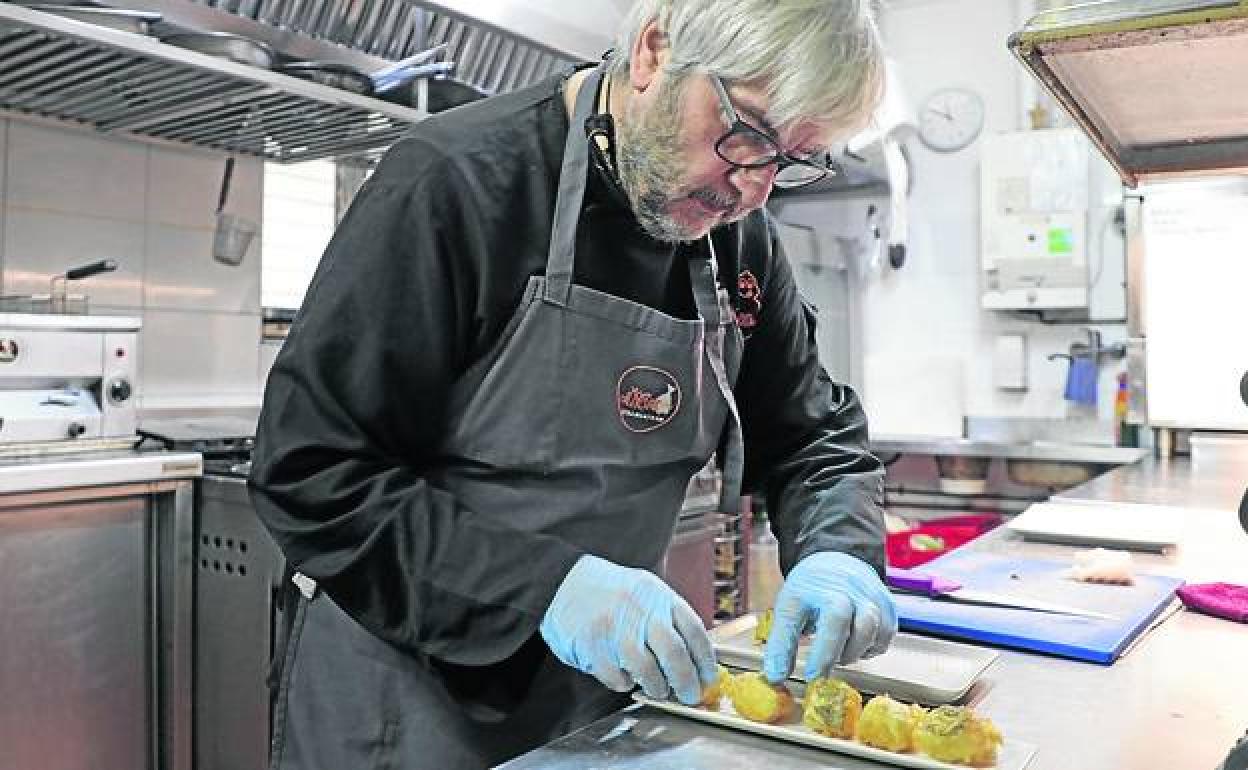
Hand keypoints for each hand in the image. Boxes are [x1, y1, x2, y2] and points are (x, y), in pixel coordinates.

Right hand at [540, 554, 717, 704]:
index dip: (705, 660)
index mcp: (658, 595)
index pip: (694, 630)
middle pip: (674, 653)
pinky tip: (625, 675)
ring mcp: (615, 628)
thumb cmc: (612, 592)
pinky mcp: (593, 646)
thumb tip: (695, 659)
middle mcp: (640, 610)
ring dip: (657, 686)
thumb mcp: (646, 591)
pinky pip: (618, 677)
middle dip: (687, 681)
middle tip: (689, 695)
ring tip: (657, 687)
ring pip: (648, 670)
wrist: (565, 582)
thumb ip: (668, 618)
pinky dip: (626, 683)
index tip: (708, 677)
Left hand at [762, 552, 897, 682]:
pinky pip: (884, 636)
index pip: (819, 619)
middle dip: (833, 654)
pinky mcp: (887, 607)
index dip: (819, 652)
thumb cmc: (811, 590)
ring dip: (852, 652)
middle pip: (850, 622)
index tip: (810, 676)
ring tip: (836, 654)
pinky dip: (870, 648)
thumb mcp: (789, 609)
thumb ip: (781, 644)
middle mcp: (848, 589)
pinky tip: (853, 645)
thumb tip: (776, 677)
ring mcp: (871, 596)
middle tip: (819, 675)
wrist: (836, 563)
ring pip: (871, 631)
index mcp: (818, 588)